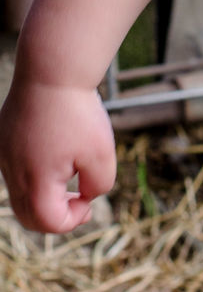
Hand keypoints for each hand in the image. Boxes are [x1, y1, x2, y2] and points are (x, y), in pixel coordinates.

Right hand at [0, 76, 115, 232]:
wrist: (52, 69)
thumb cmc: (79, 112)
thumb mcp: (102, 154)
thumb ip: (99, 186)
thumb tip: (87, 195)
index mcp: (34, 182)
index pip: (48, 222)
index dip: (73, 219)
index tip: (90, 198)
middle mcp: (12, 172)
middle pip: (28, 215)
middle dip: (56, 215)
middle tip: (82, 200)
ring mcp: (4, 154)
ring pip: (20, 192)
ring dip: (45, 193)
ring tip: (71, 173)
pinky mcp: (4, 137)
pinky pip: (15, 168)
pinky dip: (35, 172)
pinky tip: (57, 150)